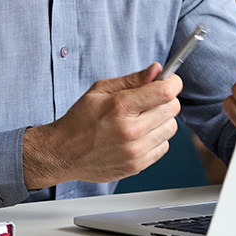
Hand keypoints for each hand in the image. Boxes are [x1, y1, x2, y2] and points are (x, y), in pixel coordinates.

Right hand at [22, 63, 181, 189]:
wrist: (63, 153)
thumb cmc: (80, 120)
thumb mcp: (101, 90)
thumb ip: (132, 79)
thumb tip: (157, 69)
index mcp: (121, 107)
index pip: (165, 92)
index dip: (172, 82)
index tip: (170, 81)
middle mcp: (131, 130)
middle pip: (172, 108)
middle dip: (166, 99)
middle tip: (152, 99)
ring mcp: (135, 151)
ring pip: (171, 128)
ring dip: (162, 120)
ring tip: (143, 118)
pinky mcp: (137, 165)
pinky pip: (163, 147)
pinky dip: (156, 138)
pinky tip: (140, 135)